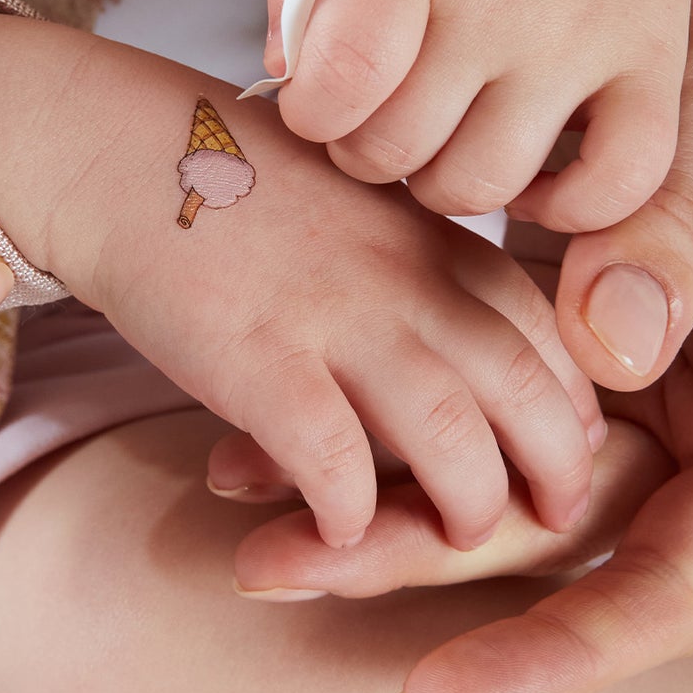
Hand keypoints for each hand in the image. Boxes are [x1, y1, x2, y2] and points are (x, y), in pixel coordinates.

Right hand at [0, 14, 604, 550]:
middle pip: (525, 389)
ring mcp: (334, 317)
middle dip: (555, 469)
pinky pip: (336, 465)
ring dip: (466, 508)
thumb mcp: (356, 201)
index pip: (544, 327)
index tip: (570, 445)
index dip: (571, 399)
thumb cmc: (234, 182)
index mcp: (431, 233)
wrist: (120, 153)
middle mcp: (402, 274)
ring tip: (449, 539)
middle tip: (552, 516)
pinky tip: (340, 533)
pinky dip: (351, 516)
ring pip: (451, 439)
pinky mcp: (259, 360)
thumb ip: (418, 258)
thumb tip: (465, 337)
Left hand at [228, 0, 692, 692]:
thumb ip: (677, 231)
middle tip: (277, 569)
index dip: (568, 647)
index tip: (444, 682)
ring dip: (370, 492)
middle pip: (557, 541)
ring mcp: (619, 369)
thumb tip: (604, 353)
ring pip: (491, 472)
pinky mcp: (545, 318)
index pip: (680, 578)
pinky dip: (375, 404)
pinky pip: (458, 388)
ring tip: (236, 494)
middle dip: (417, 563)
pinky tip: (267, 416)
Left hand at [270, 0, 692, 233]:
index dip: (311, 112)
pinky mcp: (653, 68)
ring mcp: (588, 32)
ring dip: (440, 186)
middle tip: (374, 119)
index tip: (319, 100)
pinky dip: (566, 207)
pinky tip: (532, 175)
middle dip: (362, 151)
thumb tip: (285, 71)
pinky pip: (616, 186)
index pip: (346, 70)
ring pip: (485, 184)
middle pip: (399, 143)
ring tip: (438, 139)